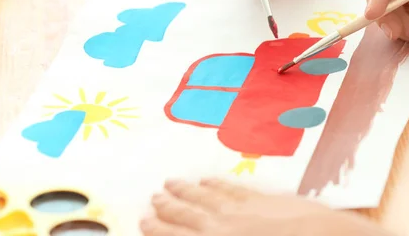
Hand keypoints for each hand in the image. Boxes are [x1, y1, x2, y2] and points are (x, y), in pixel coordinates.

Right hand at [140, 178, 394, 235]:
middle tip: (154, 198)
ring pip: (207, 198)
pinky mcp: (264, 198)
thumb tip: (202, 233)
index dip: (159, 228)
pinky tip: (208, 179)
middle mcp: (224, 224)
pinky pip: (233, 188)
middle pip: (189, 215)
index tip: (143, 218)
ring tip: (171, 184)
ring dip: (187, 192)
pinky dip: (217, 183)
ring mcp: (244, 209)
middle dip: (169, 207)